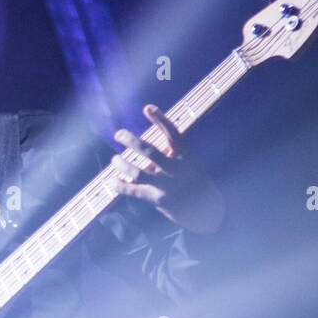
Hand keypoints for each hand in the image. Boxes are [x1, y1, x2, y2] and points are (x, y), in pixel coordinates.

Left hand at [111, 104, 224, 234]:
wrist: (207, 210)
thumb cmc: (193, 181)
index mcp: (186, 156)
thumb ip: (172, 153)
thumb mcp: (189, 163)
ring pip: (138, 173)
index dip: (160, 119)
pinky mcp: (158, 200)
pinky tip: (111, 181)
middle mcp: (176, 169)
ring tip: (114, 159)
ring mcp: (166, 185)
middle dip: (132, 141)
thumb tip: (147, 144)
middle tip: (118, 133)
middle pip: (150, 152)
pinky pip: (134, 191)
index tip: (147, 107)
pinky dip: (121, 186)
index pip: (173, 133)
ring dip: (122, 164)